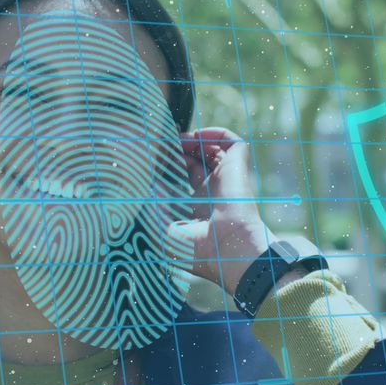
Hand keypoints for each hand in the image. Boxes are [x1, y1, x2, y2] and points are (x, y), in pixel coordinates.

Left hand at [160, 127, 278, 294]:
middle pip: (196, 161)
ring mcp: (226, 179)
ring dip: (193, 140)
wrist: (228, 251)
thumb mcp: (162, 231)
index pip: (184, 178)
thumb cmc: (196, 250)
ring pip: (212, 149)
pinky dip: (216, 133)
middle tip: (161, 144)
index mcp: (199, 207)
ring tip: (176, 139)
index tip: (152, 159)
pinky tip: (196, 135)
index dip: (169, 166)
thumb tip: (148, 183)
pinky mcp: (237, 168)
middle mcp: (213, 191)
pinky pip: (232, 142)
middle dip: (178, 150)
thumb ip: (151, 206)